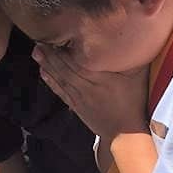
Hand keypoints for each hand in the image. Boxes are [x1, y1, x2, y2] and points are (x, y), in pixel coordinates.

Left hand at [33, 45, 147, 139]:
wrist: (124, 135)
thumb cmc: (133, 104)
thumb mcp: (137, 79)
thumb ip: (131, 60)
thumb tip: (130, 40)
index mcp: (100, 79)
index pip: (77, 62)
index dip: (64, 51)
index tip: (54, 38)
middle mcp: (86, 87)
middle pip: (65, 69)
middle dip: (50, 55)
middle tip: (38, 41)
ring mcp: (79, 98)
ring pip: (60, 79)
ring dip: (47, 65)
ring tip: (36, 52)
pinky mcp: (76, 107)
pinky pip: (61, 92)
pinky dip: (51, 82)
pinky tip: (42, 73)